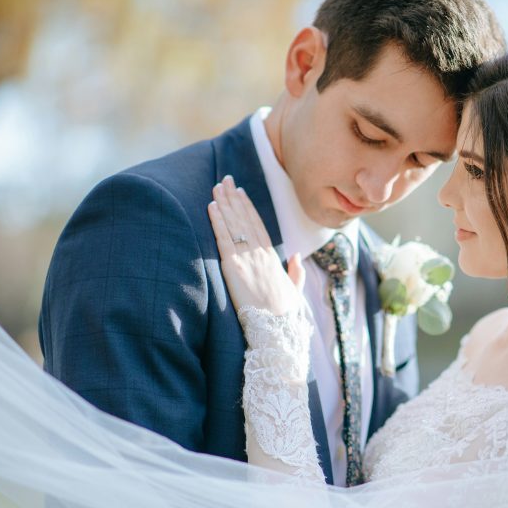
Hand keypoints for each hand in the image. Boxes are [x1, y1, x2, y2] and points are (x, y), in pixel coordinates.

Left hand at [208, 175, 305, 315]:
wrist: (275, 327)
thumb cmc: (284, 313)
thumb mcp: (295, 290)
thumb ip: (295, 272)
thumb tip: (295, 256)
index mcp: (272, 257)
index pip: (258, 225)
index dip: (247, 207)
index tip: (240, 192)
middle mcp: (260, 253)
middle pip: (244, 218)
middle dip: (233, 197)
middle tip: (224, 179)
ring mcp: (247, 258)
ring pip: (233, 224)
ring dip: (223, 203)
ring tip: (215, 187)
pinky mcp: (233, 267)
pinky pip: (223, 238)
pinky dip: (217, 221)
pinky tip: (211, 206)